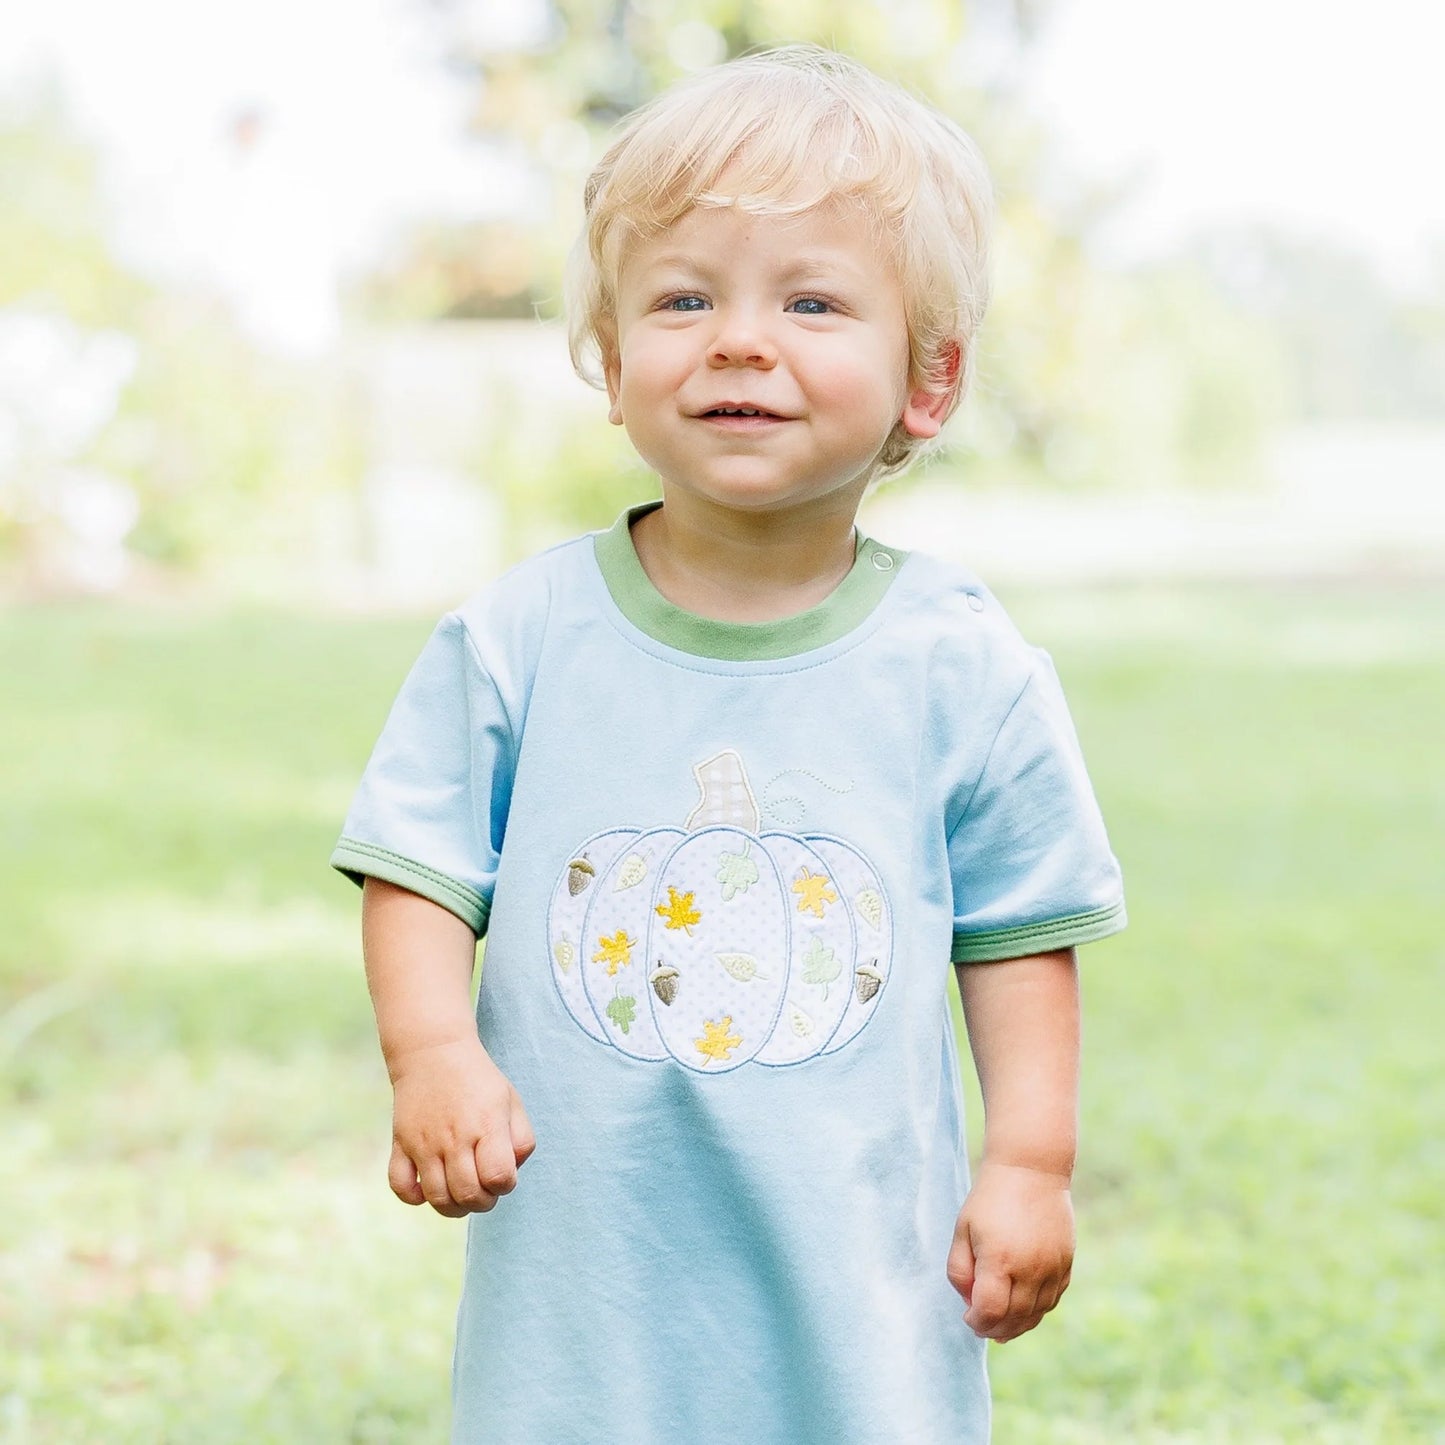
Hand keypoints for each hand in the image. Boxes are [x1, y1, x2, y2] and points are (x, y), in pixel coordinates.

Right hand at [387, 1039, 535, 1217]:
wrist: (434, 1052)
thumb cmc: (478, 1081)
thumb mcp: (511, 1101)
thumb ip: (522, 1140)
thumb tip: (511, 1173)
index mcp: (487, 1124)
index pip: (499, 1178)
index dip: (505, 1185)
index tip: (502, 1173)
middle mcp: (455, 1137)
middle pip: (468, 1195)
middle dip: (482, 1202)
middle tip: (483, 1187)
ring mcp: (424, 1143)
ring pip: (437, 1198)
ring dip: (453, 1206)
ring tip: (460, 1190)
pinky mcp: (401, 1144)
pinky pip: (400, 1187)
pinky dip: (414, 1196)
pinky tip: (428, 1185)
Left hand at [946, 1159, 1074, 1342]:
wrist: (1031, 1170)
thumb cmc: (990, 1198)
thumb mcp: (963, 1229)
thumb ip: (959, 1269)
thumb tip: (968, 1301)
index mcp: (1000, 1260)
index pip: (990, 1311)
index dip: (977, 1321)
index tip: (968, 1316)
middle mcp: (1030, 1270)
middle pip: (1014, 1319)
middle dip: (995, 1329)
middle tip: (981, 1328)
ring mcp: (1052, 1269)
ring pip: (1036, 1314)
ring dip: (1017, 1326)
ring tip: (1001, 1326)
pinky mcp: (1066, 1264)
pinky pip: (1052, 1300)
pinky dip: (1037, 1311)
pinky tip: (1023, 1308)